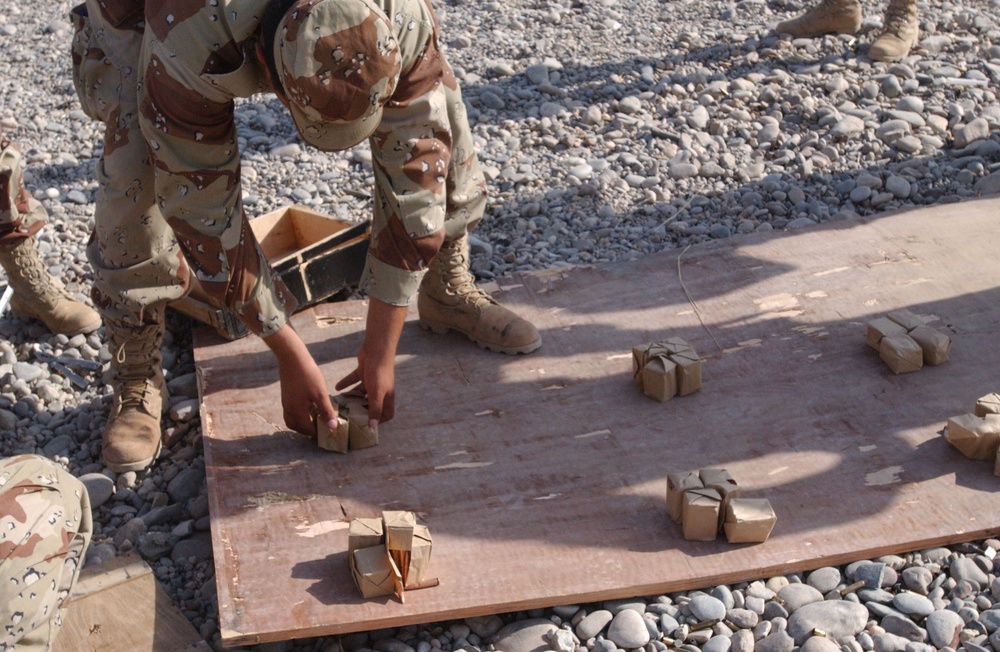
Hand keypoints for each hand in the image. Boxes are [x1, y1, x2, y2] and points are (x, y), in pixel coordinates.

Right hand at [264, 324, 337, 435]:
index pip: (306, 429)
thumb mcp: (321, 394)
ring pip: (291, 419)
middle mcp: (288, 409)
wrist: (292, 358)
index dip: (316, 432)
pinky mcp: (285, 395)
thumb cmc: (308, 375)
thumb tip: (332, 426)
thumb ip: (326, 411)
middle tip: (319, 427)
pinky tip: (309, 406)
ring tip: (314, 418)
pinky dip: (298, 414)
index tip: (326, 430)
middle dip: (307, 430)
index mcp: (297, 411)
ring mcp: (285, 402)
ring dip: (301, 422)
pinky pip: (290, 411)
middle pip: (295, 426)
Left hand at [335, 299, 406, 425]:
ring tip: (341, 405)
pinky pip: (354, 381)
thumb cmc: (379, 372)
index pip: (387, 413)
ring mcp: (371, 381)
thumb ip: (374, 409)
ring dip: (352, 398)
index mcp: (386, 396)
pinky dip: (346, 384)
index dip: (380, 420)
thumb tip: (373, 427)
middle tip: (350, 417)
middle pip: (372, 404)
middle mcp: (380, 390)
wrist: (377, 348)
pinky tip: (336, 388)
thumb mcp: (377, 393)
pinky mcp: (363, 372)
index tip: (367, 425)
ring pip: (361, 394)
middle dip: (362, 411)